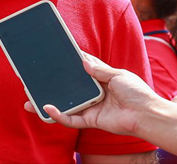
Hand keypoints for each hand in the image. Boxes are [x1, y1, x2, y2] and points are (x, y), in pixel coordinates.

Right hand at [24, 54, 156, 135]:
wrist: (147, 114)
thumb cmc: (137, 93)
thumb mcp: (118, 74)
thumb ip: (99, 69)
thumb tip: (83, 60)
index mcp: (101, 79)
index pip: (81, 69)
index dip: (69, 62)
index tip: (55, 55)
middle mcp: (93, 93)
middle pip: (68, 88)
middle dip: (51, 84)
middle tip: (34, 79)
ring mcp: (90, 107)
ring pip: (64, 105)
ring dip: (47, 102)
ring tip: (29, 99)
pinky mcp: (90, 120)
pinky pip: (70, 119)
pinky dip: (58, 115)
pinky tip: (46, 108)